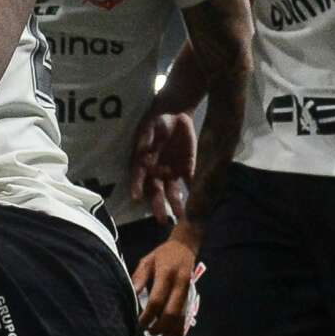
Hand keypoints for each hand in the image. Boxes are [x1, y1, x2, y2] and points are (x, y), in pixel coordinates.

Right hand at [127, 110, 196, 225]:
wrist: (176, 115)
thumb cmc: (158, 121)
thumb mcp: (151, 127)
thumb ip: (147, 139)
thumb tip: (143, 150)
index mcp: (145, 163)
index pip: (139, 178)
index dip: (137, 187)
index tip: (136, 198)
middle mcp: (157, 172)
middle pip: (156, 192)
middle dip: (158, 206)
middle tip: (161, 220)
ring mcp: (172, 172)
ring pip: (173, 192)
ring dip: (177, 204)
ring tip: (182, 217)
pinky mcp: (187, 168)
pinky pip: (190, 181)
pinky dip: (194, 191)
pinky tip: (199, 202)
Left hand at [132, 223, 202, 335]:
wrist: (185, 246)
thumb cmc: (162, 254)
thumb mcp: (147, 261)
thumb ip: (139, 278)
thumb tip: (131, 295)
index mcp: (166, 274)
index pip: (157, 300)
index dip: (148, 315)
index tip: (140, 323)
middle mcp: (179, 284)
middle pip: (172, 311)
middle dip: (161, 326)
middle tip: (150, 333)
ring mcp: (188, 291)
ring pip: (182, 315)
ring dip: (173, 330)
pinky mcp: (192, 295)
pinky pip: (187, 314)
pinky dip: (181, 327)